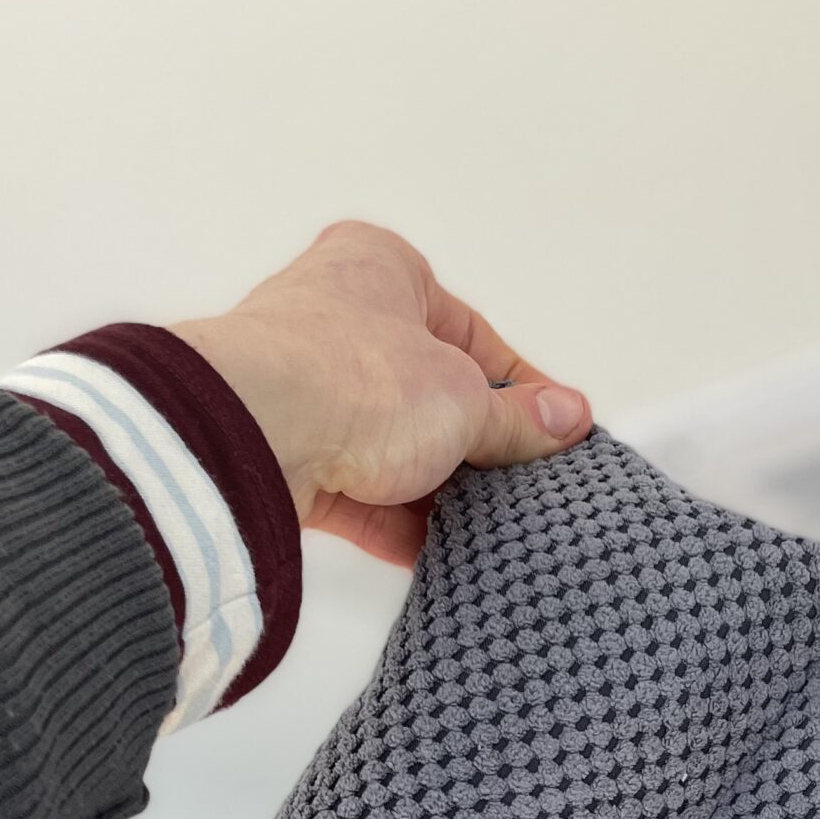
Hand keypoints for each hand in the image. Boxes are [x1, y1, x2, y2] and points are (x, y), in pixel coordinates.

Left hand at [169, 221, 591, 566]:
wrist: (253, 435)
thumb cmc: (351, 377)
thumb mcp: (464, 398)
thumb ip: (518, 419)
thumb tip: (565, 418)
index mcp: (382, 268)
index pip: (473, 334)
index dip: (522, 389)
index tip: (558, 430)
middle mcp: (337, 317)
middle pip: (432, 392)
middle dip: (477, 443)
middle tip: (526, 482)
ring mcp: (308, 389)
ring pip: (394, 446)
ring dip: (438, 488)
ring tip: (491, 522)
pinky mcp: (289, 455)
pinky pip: (358, 493)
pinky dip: (397, 523)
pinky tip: (440, 550)